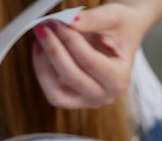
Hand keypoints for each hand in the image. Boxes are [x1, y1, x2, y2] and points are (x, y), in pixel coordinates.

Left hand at [31, 2, 154, 109]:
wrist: (120, 37)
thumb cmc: (121, 28)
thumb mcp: (112, 18)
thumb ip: (91, 20)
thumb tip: (69, 21)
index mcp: (120, 79)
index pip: (89, 61)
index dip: (69, 40)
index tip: (57, 23)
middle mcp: (105, 95)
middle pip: (72, 78)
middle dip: (54, 50)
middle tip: (44, 28)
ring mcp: (88, 101)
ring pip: (57, 93)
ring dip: (43, 66)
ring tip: (40, 41)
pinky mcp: (73, 100)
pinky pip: (52, 91)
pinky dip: (42, 72)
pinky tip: (41, 51)